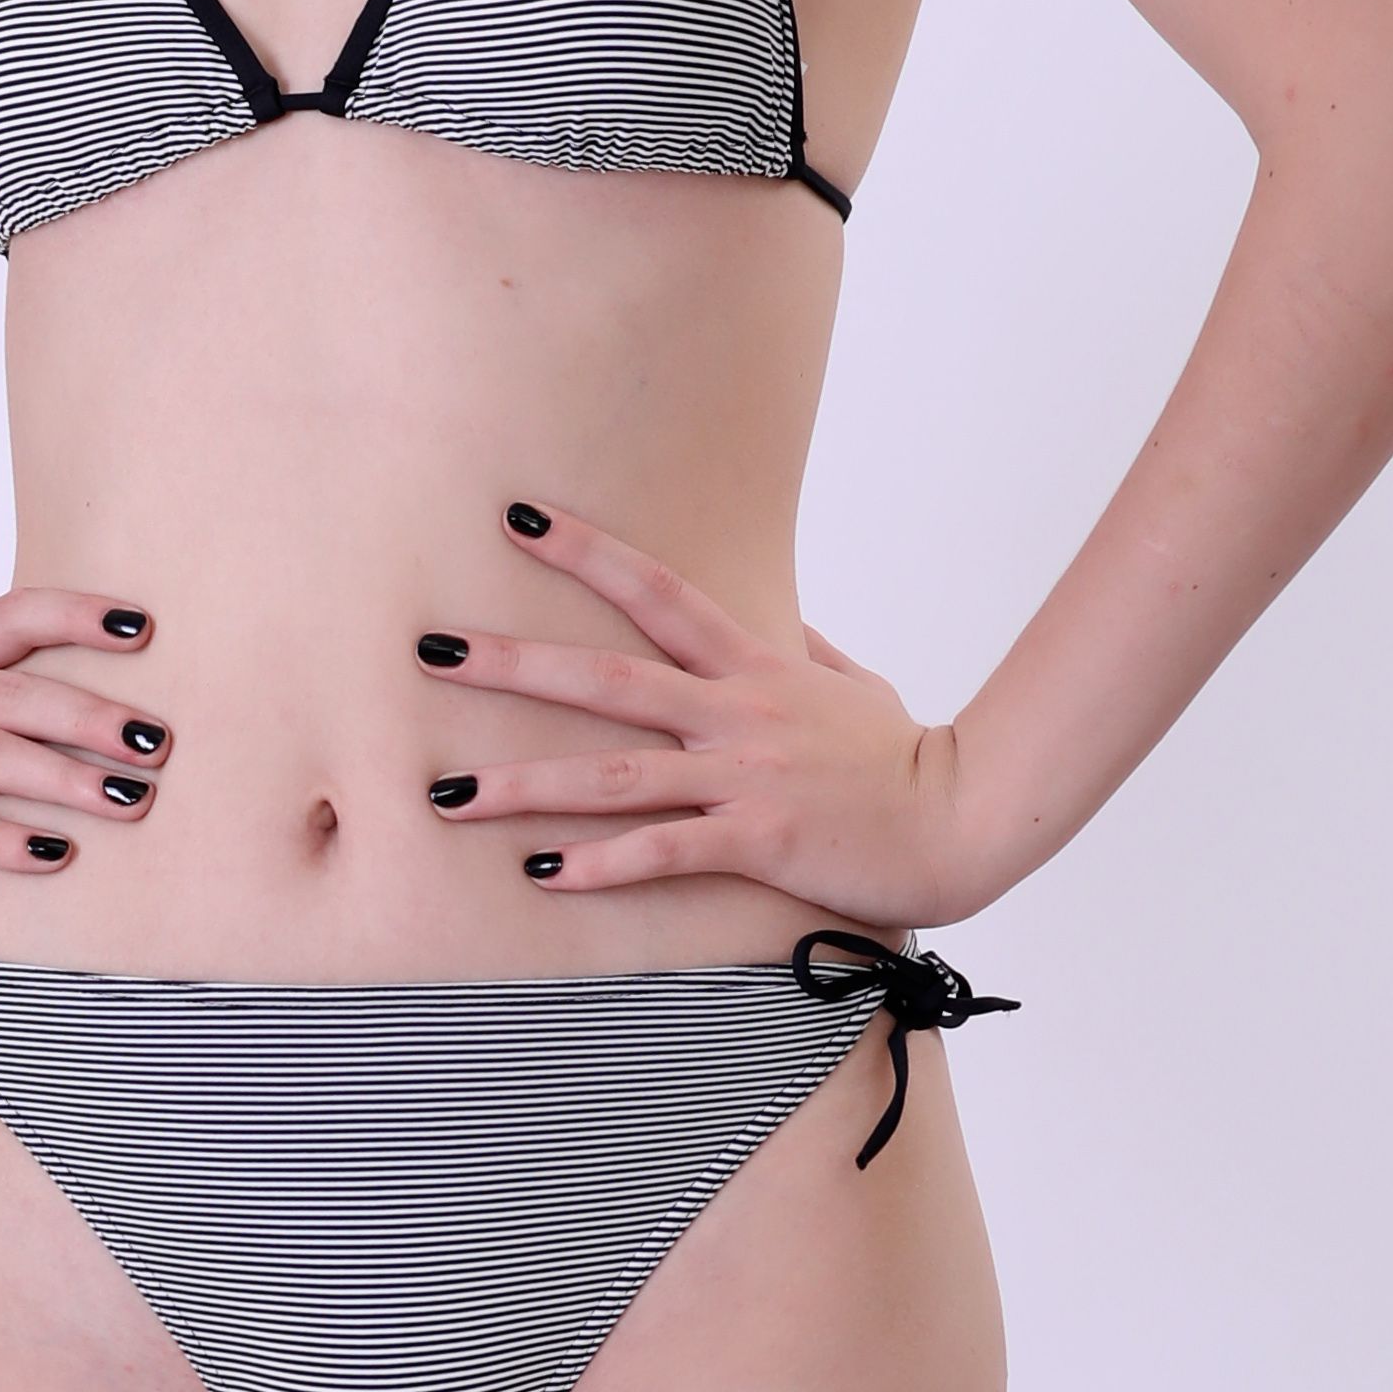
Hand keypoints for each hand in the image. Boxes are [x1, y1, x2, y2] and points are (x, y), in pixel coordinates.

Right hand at [0, 585, 170, 935]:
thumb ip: (30, 720)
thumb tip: (151, 724)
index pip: (10, 618)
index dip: (75, 616)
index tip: (147, 628)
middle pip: (7, 694)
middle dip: (89, 716)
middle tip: (157, 743)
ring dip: (61, 778)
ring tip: (131, 801)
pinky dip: (1, 839)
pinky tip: (56, 856)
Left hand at [413, 500, 990, 924]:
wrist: (963, 820)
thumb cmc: (905, 758)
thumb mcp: (854, 686)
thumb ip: (804, 651)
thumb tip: (780, 625)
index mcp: (754, 667)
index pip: (658, 590)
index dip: (586, 551)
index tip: (517, 519)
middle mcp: (736, 714)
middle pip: (607, 678)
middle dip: (512, 664)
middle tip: (429, 650)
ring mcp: (744, 777)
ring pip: (616, 775)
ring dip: (525, 784)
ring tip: (447, 792)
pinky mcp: (759, 840)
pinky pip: (665, 850)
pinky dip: (602, 863)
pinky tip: (542, 873)